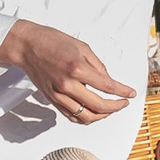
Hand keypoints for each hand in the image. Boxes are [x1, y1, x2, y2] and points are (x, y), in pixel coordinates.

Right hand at [0, 19, 137, 123]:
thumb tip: (109, 80)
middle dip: (115, 107)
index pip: (107, 86)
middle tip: (124, 103)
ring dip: (101, 116)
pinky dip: (84, 117)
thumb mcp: (82, 47)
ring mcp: (58, 95)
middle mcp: (67, 85)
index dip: (123, 92)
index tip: (131, 94)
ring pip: (84, 117)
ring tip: (111, 109)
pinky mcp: (51, 100)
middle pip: (98, 106)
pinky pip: (71, 116)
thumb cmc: (52, 42)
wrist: (27, 46)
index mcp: (77, 69)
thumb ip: (98, 66)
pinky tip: (93, 112)